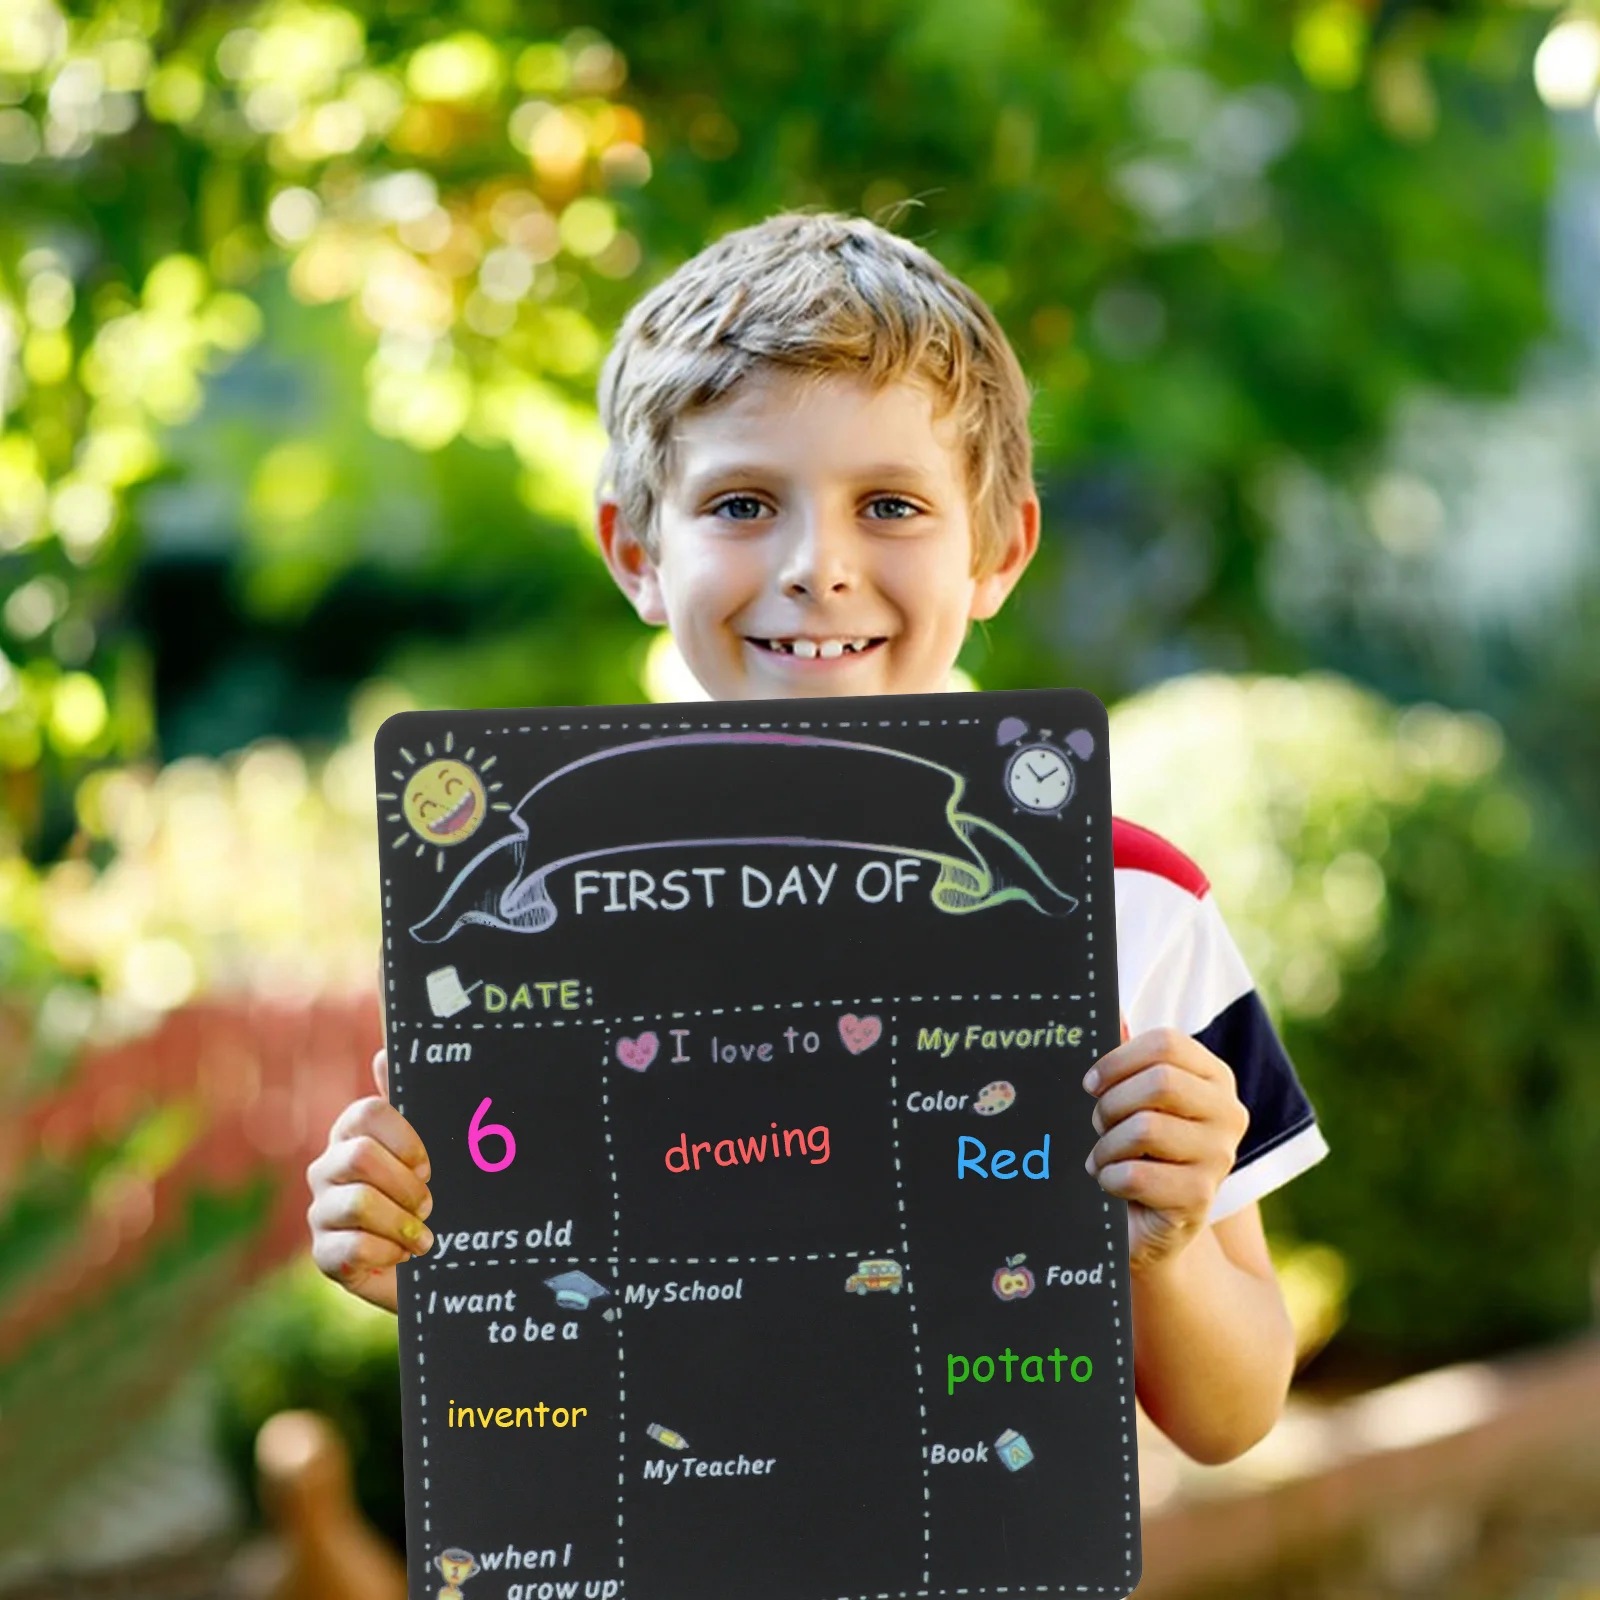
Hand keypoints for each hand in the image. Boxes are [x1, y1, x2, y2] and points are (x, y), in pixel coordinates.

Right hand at [306, 1049, 433, 1312]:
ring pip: (358, 1202)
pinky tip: (400, 1256)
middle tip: (429, 1203)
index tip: (428, 1163)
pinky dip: (388, 1253)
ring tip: (421, 1235)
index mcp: (352, 1133)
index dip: (404, 1137)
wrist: (424, 1263)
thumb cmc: (423, 1196)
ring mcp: (321, 1210)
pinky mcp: (323, 1253)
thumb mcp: (427, 1149)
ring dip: (401, 1222)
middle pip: (362, 1156)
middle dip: (407, 1184)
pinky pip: (352, 1247)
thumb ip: (410, 1101)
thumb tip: (384, 1054)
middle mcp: (328, 1167)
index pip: (367, 1113)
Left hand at [1082, 1028, 1249, 1273]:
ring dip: (1106, 1146)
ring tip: (1104, 1158)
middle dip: (1111, 1104)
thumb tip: (1108, 1007)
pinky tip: (1112, 1184)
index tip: (1091, 1084)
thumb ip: (1125, 1057)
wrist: (1150, 1225)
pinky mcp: (1201, 1198)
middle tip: (1097, 1125)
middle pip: (1159, 1082)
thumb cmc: (1137, 1150)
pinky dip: (1110, 1179)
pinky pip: (1136, 1176)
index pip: (1166, 1043)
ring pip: (1145, 1128)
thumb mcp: (1133, 1099)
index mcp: (1214, 1077)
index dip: (1117, 1059)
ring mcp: (1220, 1157)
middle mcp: (1229, 1112)